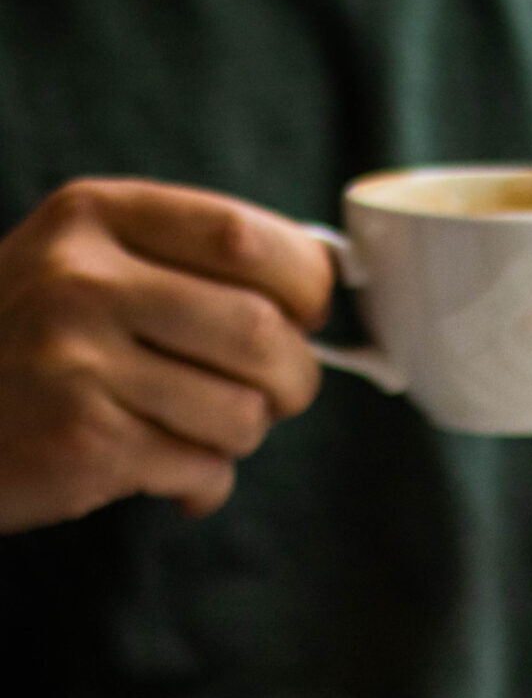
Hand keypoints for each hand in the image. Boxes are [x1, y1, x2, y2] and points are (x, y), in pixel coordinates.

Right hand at [0, 179, 331, 532]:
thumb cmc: (32, 343)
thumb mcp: (89, 265)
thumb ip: (193, 266)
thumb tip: (334, 288)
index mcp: (95, 217)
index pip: (250, 240)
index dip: (306, 286)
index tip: (308, 312)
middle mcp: (81, 278)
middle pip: (266, 333)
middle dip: (293, 380)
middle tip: (271, 394)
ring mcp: (75, 358)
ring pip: (246, 412)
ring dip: (239, 436)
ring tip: (185, 428)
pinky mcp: (81, 438)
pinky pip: (203, 468)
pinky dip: (198, 480)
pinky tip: (150, 467)